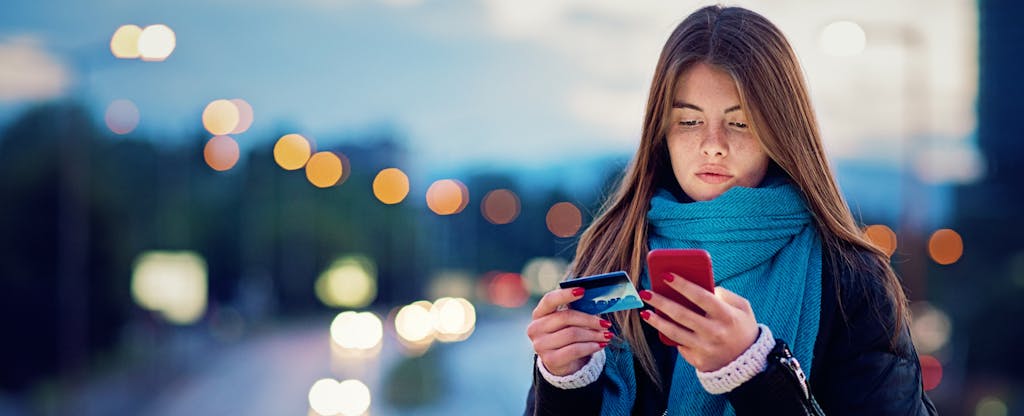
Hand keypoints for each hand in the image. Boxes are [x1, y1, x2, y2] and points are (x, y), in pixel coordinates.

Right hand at [526, 287, 613, 375]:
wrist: (561, 363)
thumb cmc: (566, 335)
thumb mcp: (568, 322)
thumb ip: (576, 310)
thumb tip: (596, 303)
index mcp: (539, 313)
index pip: (550, 300)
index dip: (565, 294)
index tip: (583, 290)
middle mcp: (535, 328)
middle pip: (566, 317)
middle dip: (589, 320)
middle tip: (606, 323)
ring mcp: (541, 345)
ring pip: (573, 334)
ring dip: (594, 334)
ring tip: (607, 335)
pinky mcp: (550, 360)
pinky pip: (575, 350)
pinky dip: (591, 346)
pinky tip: (600, 345)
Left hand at [639, 273, 758, 371]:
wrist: (748, 363)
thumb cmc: (742, 328)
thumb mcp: (742, 308)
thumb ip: (724, 295)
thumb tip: (700, 286)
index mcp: (726, 316)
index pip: (700, 297)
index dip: (682, 285)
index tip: (666, 275)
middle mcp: (714, 332)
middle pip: (682, 314)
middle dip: (661, 301)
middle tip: (646, 292)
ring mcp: (705, 348)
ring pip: (674, 332)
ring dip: (656, 320)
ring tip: (644, 311)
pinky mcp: (697, 360)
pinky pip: (678, 344)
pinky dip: (666, 334)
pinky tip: (657, 324)